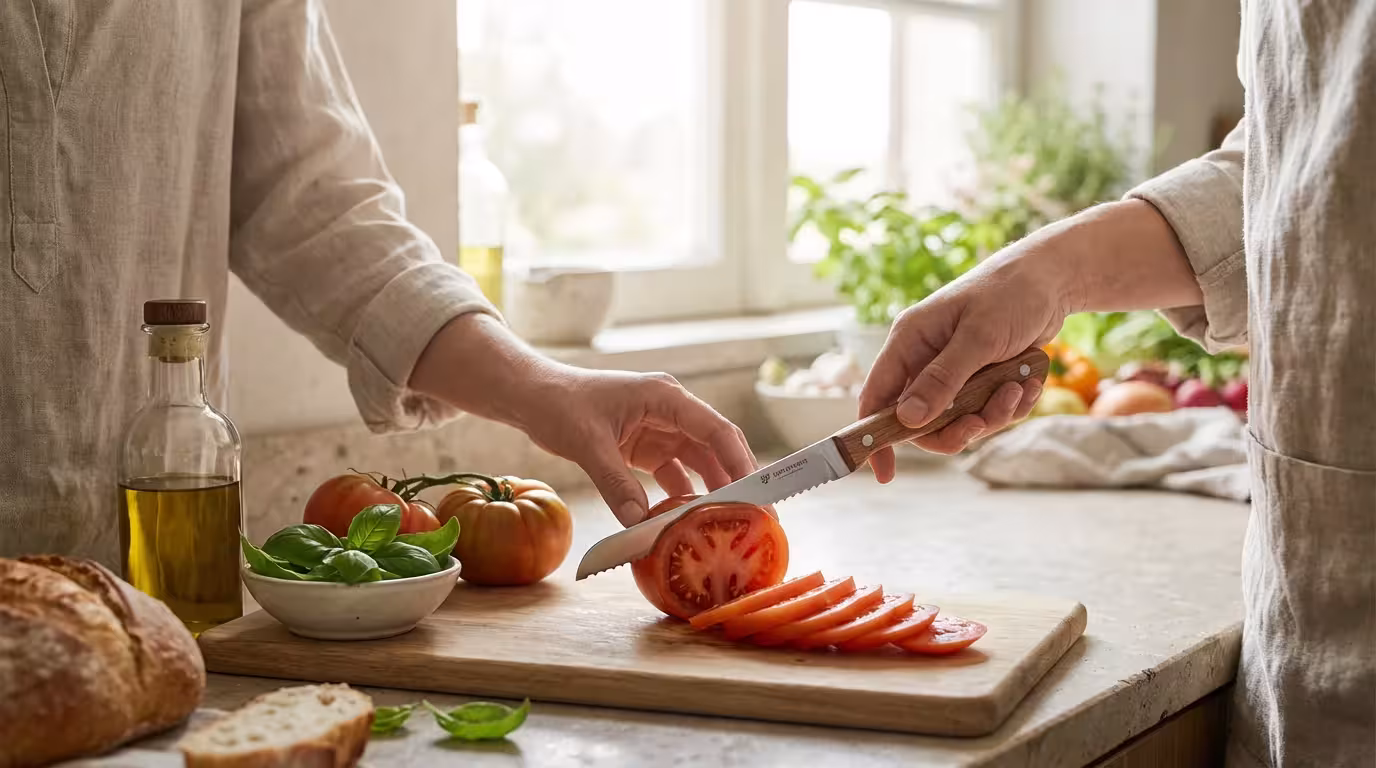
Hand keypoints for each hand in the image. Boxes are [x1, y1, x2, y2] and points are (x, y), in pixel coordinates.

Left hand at [511, 368, 759, 526]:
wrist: (534, 397)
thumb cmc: (560, 405)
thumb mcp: (588, 443)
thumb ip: (615, 483)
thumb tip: (639, 524)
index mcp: (665, 397)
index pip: (717, 431)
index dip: (741, 463)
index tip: (757, 496)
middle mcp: (671, 411)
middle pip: (716, 448)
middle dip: (736, 482)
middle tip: (755, 519)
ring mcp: (661, 429)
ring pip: (699, 463)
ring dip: (712, 492)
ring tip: (728, 525)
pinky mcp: (647, 447)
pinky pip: (675, 474)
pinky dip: (681, 497)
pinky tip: (685, 522)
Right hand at [859, 239, 1069, 482]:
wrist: (1053, 279)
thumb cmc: (1010, 294)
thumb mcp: (978, 338)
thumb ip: (942, 380)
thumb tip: (907, 420)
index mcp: (910, 342)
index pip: (877, 397)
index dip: (876, 436)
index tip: (884, 472)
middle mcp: (925, 359)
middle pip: (922, 420)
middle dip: (955, 428)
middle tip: (982, 424)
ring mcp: (953, 371)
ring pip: (959, 420)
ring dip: (992, 414)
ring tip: (1019, 388)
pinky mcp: (980, 378)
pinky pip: (987, 411)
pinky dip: (1010, 404)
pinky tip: (1028, 382)